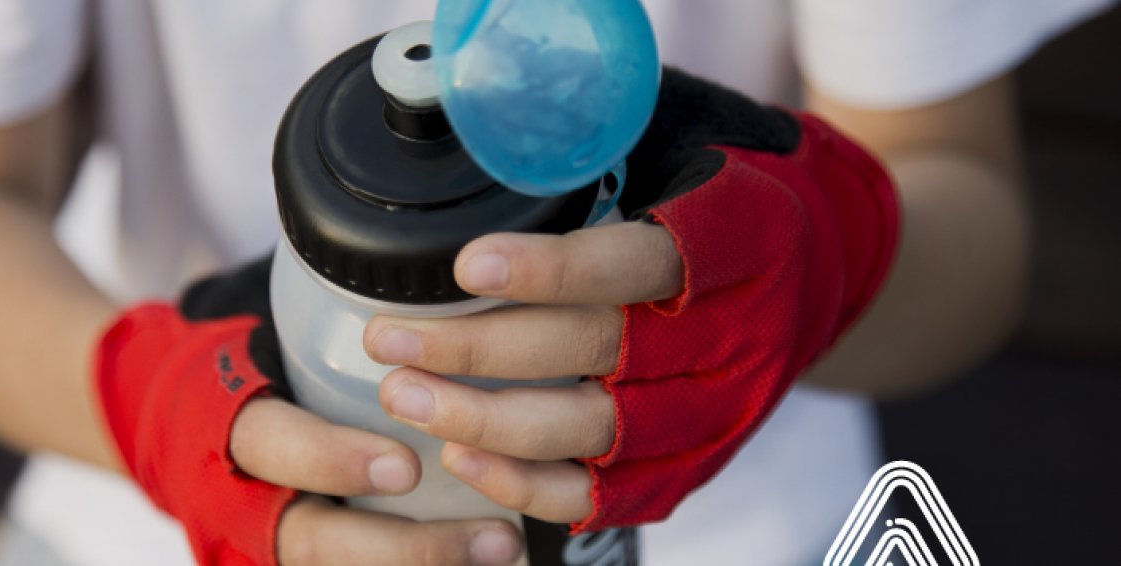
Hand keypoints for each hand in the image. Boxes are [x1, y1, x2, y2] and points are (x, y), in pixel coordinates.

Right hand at [99, 258, 524, 565]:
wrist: (177, 423)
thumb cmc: (240, 361)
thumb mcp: (255, 324)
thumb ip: (319, 299)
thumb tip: (414, 239)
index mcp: (226, 421)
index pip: (272, 444)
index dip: (331, 462)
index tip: (402, 468)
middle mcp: (247, 494)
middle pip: (316, 541)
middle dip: (405, 546)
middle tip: (493, 531)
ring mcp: (275, 533)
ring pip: (338, 565)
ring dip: (427, 563)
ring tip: (505, 546)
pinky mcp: (300, 549)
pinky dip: (416, 565)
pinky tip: (486, 557)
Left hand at [364, 67, 899, 532]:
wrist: (823, 273)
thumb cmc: (728, 202)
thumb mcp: (690, 145)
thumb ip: (610, 147)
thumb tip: (497, 129)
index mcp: (741, 242)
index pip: (638, 262)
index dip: (553, 270)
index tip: (467, 267)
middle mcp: (735, 335)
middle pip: (599, 351)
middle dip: (481, 351)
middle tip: (392, 341)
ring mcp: (718, 409)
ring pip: (594, 431)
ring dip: (488, 421)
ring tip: (407, 396)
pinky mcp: (696, 463)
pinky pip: (607, 493)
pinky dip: (531, 484)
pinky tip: (465, 458)